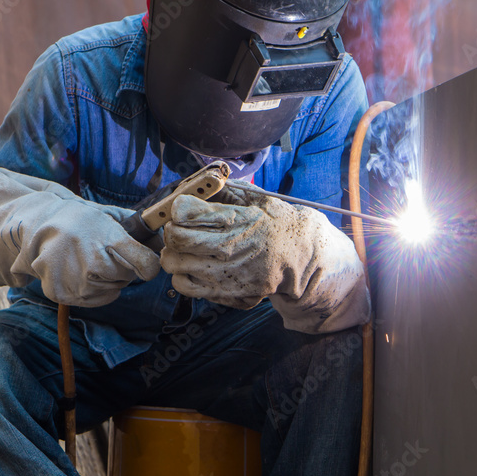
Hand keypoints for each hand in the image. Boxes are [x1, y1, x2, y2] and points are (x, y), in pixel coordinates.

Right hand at [0, 167, 159, 306]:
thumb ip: (138, 229)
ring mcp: (77, 282)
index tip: (143, 259)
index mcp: (109, 240)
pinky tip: (81, 273)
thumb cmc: (80, 220)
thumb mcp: (110, 215)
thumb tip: (163, 241)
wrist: (38, 227)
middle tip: (106, 253)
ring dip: (109, 280)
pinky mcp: (63, 294)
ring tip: (91, 261)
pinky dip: (94, 290)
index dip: (148, 263)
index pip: (146, 265)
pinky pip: (95, 300)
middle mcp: (94, 263)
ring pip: (112, 291)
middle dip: (125, 268)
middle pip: (129, 278)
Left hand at [160, 180, 368, 331]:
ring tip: (184, 250)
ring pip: (174, 264)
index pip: (183, 211)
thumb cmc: (280, 224)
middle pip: (174, 239)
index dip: (178, 207)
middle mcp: (227, 248)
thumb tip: (201, 183)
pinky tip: (192, 268)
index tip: (183, 208)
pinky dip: (181, 276)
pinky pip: (184, 287)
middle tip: (179, 228)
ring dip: (173, 254)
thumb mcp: (258, 200)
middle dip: (171, 230)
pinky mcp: (226, 292)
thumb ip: (227, 192)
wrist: (304, 257)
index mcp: (235, 220)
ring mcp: (225, 273)